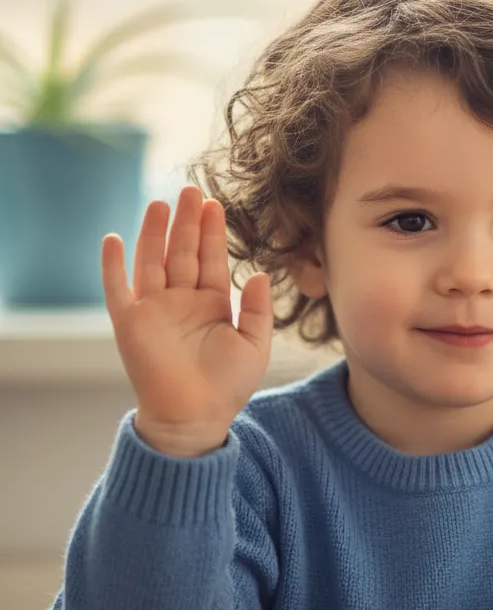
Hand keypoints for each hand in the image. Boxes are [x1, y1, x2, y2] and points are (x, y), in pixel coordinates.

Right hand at [103, 185, 272, 456]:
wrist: (196, 418)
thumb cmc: (228, 386)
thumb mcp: (255, 345)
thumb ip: (259, 310)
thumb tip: (262, 274)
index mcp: (213, 305)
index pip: (212, 260)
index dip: (213, 233)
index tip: (216, 204)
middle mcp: (182, 302)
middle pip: (183, 253)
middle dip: (188, 223)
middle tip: (192, 191)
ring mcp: (155, 310)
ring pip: (153, 261)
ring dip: (155, 233)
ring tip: (161, 203)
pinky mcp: (130, 323)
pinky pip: (118, 289)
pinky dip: (113, 265)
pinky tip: (114, 238)